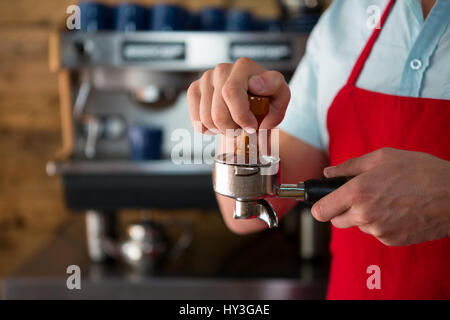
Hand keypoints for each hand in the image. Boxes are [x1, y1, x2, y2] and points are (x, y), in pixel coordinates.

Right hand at [187, 58, 289, 134]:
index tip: (252, 127)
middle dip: (232, 129)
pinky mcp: (195, 89)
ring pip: (206, 119)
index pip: (231, 93)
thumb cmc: (267, 98)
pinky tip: (219, 124)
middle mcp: (222, 69)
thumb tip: (255, 83)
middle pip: (218, 112)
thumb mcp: (281, 95)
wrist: (253, 98)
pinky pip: (196, 119)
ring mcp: (206, 78)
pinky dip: (207, 129)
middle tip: (242, 130)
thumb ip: (276, 89)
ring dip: (221, 130)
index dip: (241, 116)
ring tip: (232, 126)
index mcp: (243, 66)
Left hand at [311, 148, 449, 245]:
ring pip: (358, 225)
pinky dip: (380, 223)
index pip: (321, 211)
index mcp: (357, 193)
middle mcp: (364, 215)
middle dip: (341, 209)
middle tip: (358, 195)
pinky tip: (397, 210)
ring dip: (363, 215)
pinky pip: (376, 232)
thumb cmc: (420, 171)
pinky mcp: (392, 240)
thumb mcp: (382, 157)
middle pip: (336, 221)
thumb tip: (328, 173)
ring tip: (385, 198)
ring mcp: (378, 231)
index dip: (319, 206)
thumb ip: (349, 166)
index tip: (323, 202)